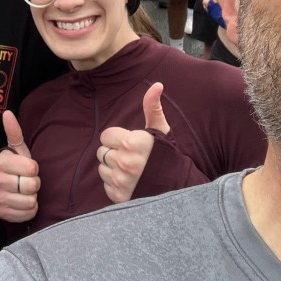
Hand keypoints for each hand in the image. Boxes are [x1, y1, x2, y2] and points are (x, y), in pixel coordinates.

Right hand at [0, 110, 39, 222]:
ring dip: (31, 197)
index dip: (33, 168)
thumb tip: (7, 113)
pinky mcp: (3, 214)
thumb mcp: (15, 149)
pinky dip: (29, 210)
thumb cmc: (13, 166)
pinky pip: (28, 214)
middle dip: (33, 183)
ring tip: (23, 191)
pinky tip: (21, 202)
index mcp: (0, 162)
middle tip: (25, 180)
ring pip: (31, 201)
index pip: (32, 168)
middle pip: (33, 185)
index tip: (26, 168)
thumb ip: (14, 132)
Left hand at [97, 83, 170, 203]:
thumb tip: (156, 84)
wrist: (178, 188)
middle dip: (114, 153)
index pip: (105, 136)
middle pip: (102, 152)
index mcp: (133, 143)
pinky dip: (115, 184)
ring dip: (113, 169)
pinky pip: (106, 185)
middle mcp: (125, 162)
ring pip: (102, 169)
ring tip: (131, 171)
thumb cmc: (166, 156)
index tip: (131, 144)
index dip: (118, 139)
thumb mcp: (161, 130)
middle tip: (132, 158)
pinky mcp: (119, 196)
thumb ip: (152, 107)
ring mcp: (122, 181)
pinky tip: (130, 183)